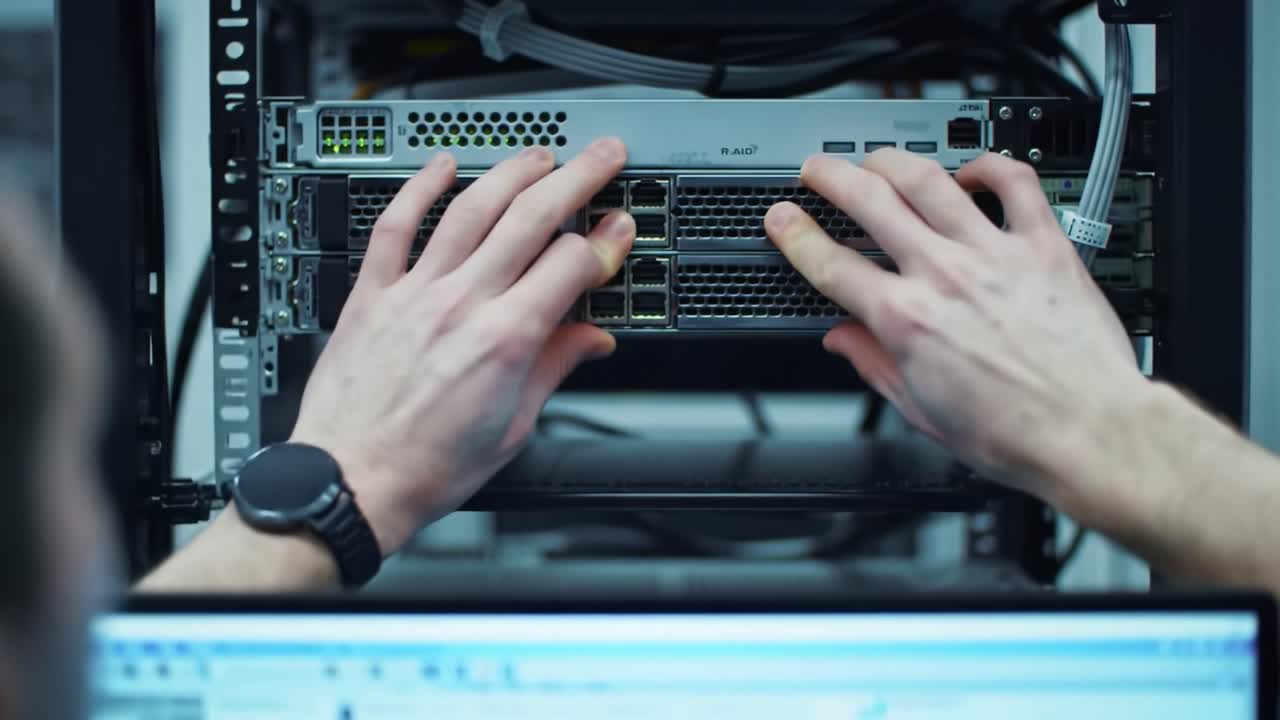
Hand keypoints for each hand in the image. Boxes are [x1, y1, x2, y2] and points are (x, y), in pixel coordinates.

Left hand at [289, 139, 633, 554]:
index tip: (621, 226)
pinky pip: (396, 226)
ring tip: (539, 156)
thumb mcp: (513, 426)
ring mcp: (416, 293)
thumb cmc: (426, 467)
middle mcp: (463, 305)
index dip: (607, 240)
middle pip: (531, 219)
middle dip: (576, 179)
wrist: (353, 480)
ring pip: (471, 209)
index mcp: (506, 340)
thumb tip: (590, 341)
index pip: (573, 265)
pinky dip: (419, 188)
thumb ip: (554, 369)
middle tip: (601, 157)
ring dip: (512, 173)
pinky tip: (441, 166)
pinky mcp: (373, 295)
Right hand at [765, 149, 1148, 502]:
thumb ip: (874, 364)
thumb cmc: (1015, 432)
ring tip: (877, 159)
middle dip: (830, 176)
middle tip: (817, 169)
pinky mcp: (1043, 245)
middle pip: (870, 201)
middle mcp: (944, 275)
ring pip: (930, 180)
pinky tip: (971, 170)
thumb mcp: (921, 410)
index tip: (783, 220)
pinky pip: (1015, 182)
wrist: (1089, 431)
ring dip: (892, 161)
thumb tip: (844, 341)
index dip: (796, 236)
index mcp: (906, 320)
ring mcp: (994, 253)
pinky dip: (987, 165)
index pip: (831, 265)